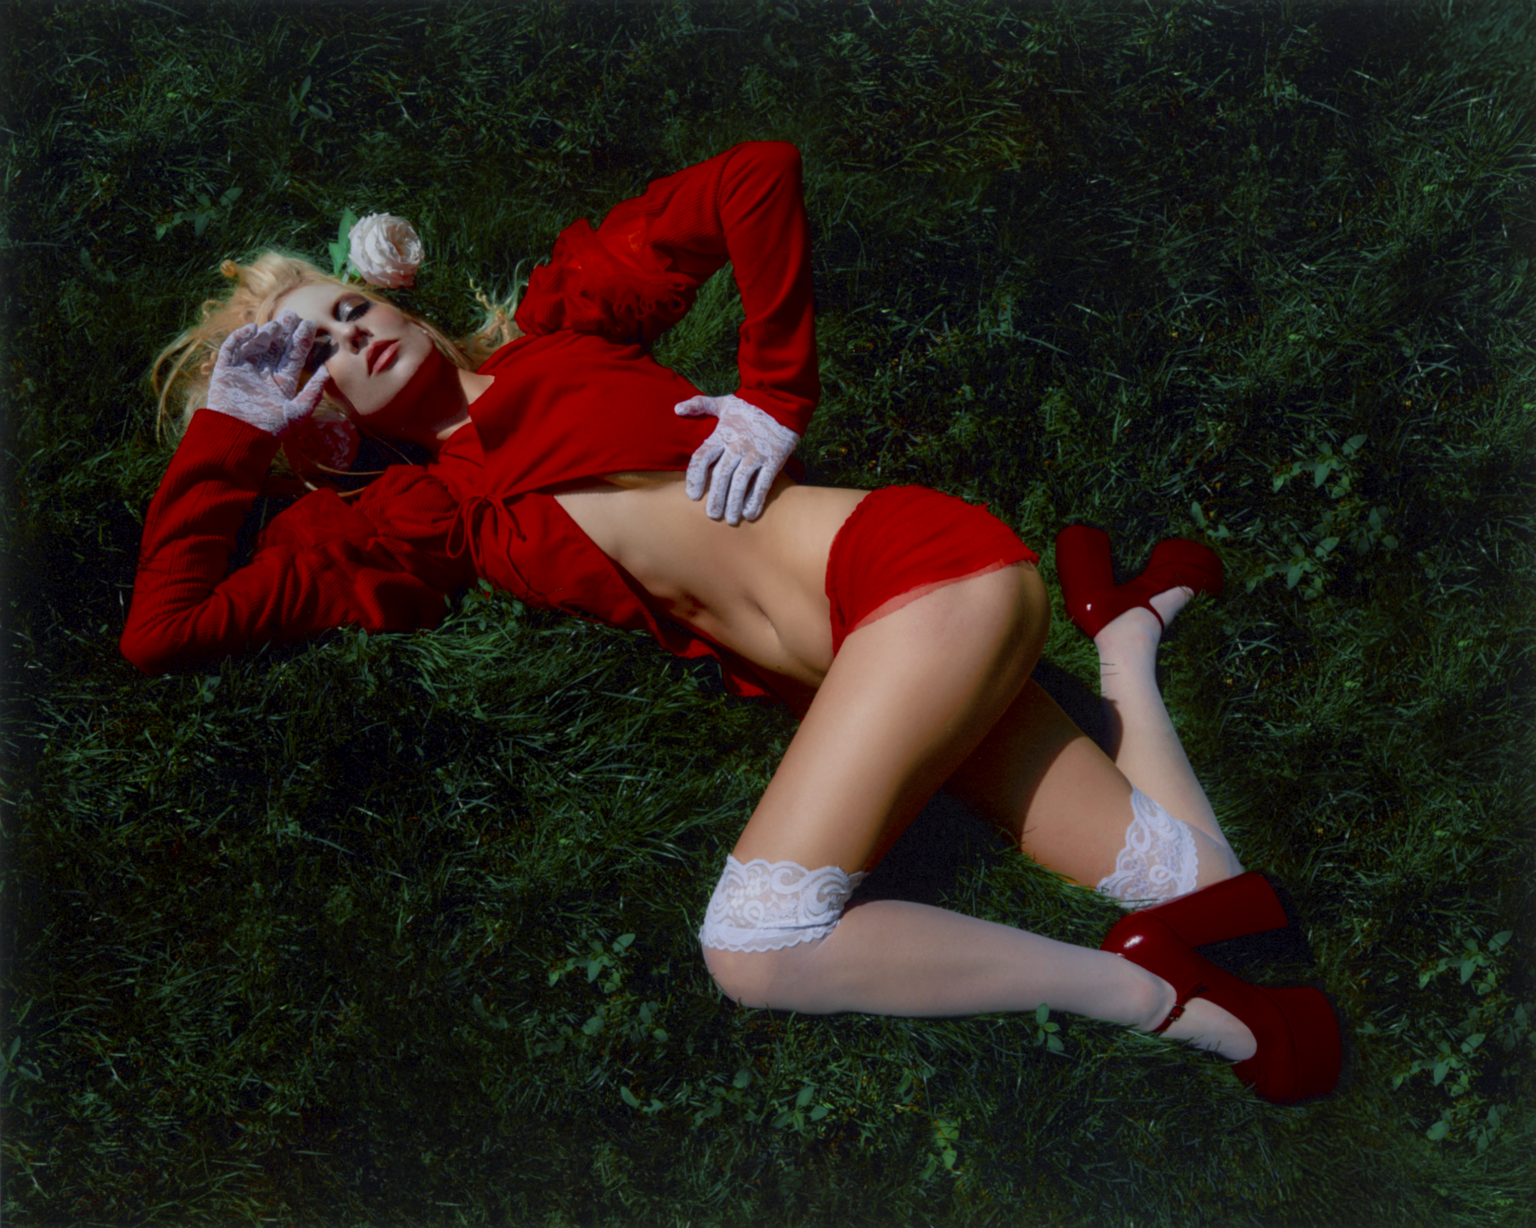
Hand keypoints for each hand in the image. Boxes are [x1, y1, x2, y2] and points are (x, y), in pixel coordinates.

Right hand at [207, 310, 329, 436]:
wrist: (239, 435)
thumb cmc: (271, 428)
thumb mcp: (298, 411)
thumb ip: (313, 391)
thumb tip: (326, 371)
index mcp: (282, 381)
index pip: (294, 356)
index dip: (301, 340)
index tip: (308, 325)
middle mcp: (265, 373)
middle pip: (276, 345)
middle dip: (284, 330)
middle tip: (292, 314)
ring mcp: (245, 369)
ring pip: (257, 343)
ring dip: (266, 332)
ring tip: (276, 326)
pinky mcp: (225, 369)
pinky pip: (232, 347)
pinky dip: (241, 336)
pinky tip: (254, 329)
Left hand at [675, 393, 799, 524]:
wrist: (780, 401)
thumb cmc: (749, 405)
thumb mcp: (723, 402)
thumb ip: (699, 405)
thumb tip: (677, 409)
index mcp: (721, 434)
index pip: (701, 458)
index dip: (694, 478)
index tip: (693, 495)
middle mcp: (736, 445)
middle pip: (720, 475)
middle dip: (715, 498)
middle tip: (712, 515)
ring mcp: (755, 453)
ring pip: (740, 482)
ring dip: (734, 503)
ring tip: (731, 519)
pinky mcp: (773, 459)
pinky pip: (763, 483)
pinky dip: (756, 500)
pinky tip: (750, 514)